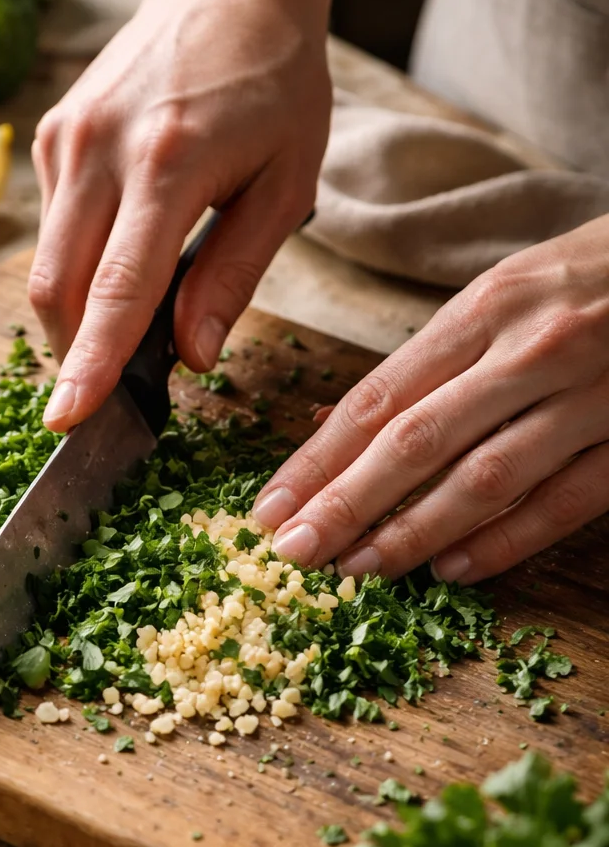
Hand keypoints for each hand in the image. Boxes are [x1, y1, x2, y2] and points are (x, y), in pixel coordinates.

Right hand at [30, 0, 328, 431]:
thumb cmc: (276, 82)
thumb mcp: (286, 183)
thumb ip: (235, 275)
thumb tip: (191, 355)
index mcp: (167, 165)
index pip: (115, 290)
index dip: (90, 366)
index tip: (67, 422)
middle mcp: (98, 150)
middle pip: (55, 290)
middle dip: (74, 355)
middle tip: (114, 396)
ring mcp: (63, 139)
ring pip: (44, 266)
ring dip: (75, 316)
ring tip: (132, 326)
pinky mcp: (50, 135)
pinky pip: (52, 229)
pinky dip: (78, 267)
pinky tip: (125, 258)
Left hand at [253, 222, 608, 582]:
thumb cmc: (590, 277)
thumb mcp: (503, 293)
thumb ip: (426, 362)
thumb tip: (327, 422)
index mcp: (487, 308)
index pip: (380, 397)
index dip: (318, 459)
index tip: (270, 508)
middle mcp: (531, 350)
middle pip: (418, 441)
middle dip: (346, 503)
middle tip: (294, 552)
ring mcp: (589, 395)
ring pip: (486, 478)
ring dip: (414, 531)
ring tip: (358, 568)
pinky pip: (564, 501)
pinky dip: (505, 541)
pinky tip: (452, 570)